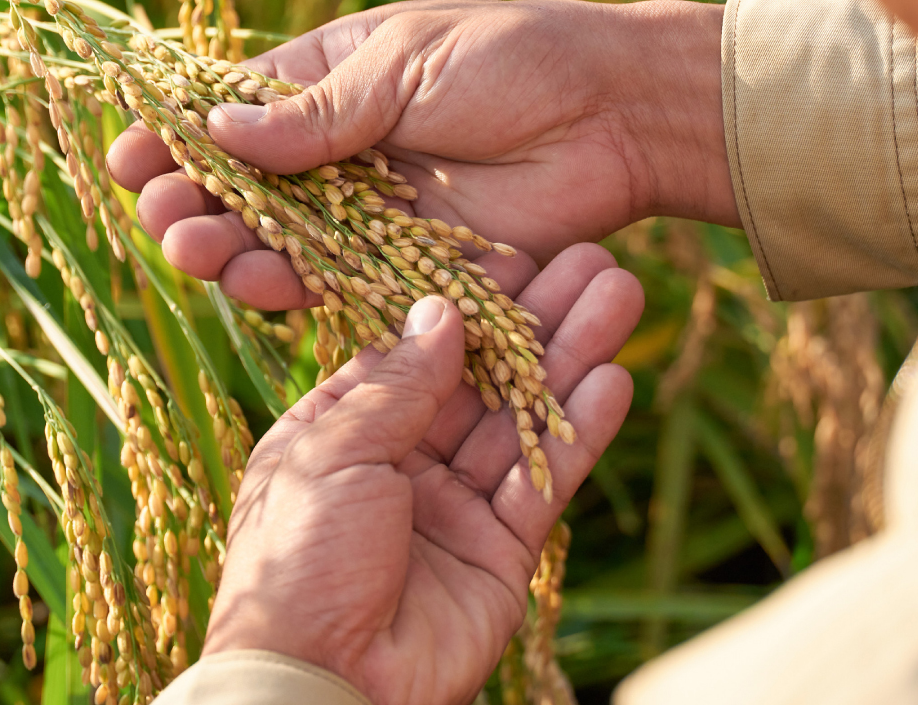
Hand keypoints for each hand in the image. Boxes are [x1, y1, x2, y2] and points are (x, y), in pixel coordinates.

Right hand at [106, 0, 732, 310]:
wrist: (612, 114)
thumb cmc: (512, 61)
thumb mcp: (402, 65)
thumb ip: (317, 111)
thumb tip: (215, 131)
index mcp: (330, 82)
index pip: (234, 113)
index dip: (177, 135)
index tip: (126, 152)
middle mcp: (341, 154)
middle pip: (246, 188)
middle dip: (193, 201)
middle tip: (160, 212)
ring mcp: (373, 213)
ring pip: (282, 242)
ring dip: (230, 248)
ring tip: (190, 246)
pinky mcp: (412, 264)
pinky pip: (341, 283)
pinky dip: (294, 286)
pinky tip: (255, 281)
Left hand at [203, 244, 643, 704]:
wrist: (322, 686)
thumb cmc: (297, 563)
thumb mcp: (331, 453)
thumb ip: (396, 382)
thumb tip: (441, 309)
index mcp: (338, 434)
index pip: (410, 353)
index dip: (463, 305)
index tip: (513, 255)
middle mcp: (399, 463)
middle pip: (478, 377)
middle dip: (534, 320)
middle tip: (591, 259)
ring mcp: (452, 507)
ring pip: (520, 418)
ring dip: (570, 358)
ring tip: (620, 295)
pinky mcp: (500, 551)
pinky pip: (543, 478)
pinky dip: (578, 430)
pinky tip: (615, 379)